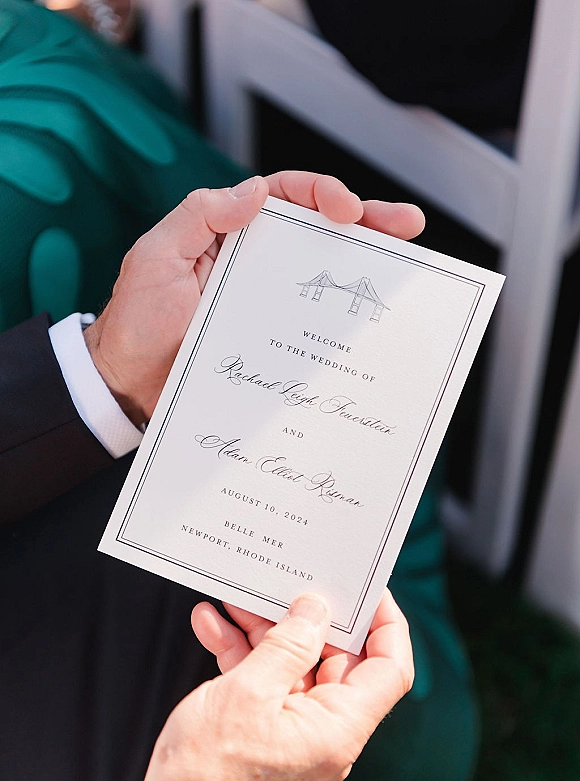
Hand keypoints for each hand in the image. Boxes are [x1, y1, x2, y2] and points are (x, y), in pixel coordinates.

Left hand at [84, 172, 423, 424]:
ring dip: (367, 267)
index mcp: (229, 232)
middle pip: (318, 231)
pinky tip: (372, 321)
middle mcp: (255, 261)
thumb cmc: (136, 321)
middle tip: (407, 224)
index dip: (321, 194)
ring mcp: (268, 301)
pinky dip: (345, 320)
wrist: (127, 386)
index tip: (346, 211)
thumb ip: (200, 217)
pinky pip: (315, 323)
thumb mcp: (156, 257)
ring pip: (325, 275)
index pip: (285, 197)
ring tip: (406, 265)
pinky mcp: (275, 339)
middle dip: (367, 222)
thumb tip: (255, 189)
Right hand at [141, 591, 413, 780]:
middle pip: (335, 659)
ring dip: (264, 631)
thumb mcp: (249, 692)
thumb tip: (315, 610)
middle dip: (307, 617)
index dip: (385, 623)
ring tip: (238, 598)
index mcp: (339, 727)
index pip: (389, 668)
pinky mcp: (265, 730)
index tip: (369, 589)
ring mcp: (295, 730)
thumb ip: (287, 645)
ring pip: (292, 665)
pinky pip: (264, 683)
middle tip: (290, 582)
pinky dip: (241, 653)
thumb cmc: (210, 774)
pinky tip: (212, 626)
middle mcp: (325, 730)